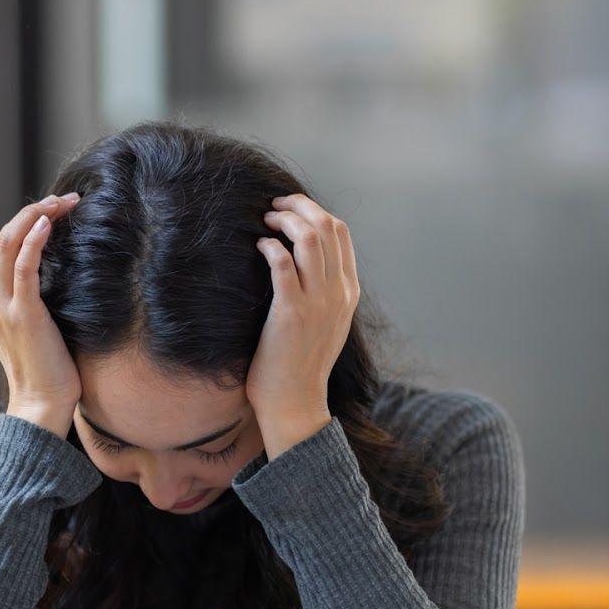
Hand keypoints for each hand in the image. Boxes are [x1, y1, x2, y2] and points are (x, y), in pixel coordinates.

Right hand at [0, 193, 81, 437]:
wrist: (41, 400)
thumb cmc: (45, 362)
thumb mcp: (36, 319)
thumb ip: (35, 292)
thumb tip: (59, 263)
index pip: (5, 242)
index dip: (30, 218)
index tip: (59, 207)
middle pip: (5, 235)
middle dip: (36, 210)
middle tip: (67, 199)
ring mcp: (2, 304)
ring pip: (10, 242)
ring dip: (37, 216)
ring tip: (63, 203)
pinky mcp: (22, 313)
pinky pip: (24, 267)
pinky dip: (34, 240)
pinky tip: (48, 225)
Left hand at [249, 193, 359, 458]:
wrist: (296, 402)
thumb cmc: (301, 364)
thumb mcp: (325, 323)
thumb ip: (324, 293)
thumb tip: (304, 263)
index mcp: (348, 292)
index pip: (342, 233)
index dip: (315, 211)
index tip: (291, 209)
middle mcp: (338, 293)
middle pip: (328, 227)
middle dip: (299, 206)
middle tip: (274, 205)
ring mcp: (317, 303)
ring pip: (310, 238)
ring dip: (285, 220)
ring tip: (265, 221)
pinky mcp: (291, 314)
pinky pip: (284, 265)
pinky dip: (271, 247)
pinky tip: (259, 246)